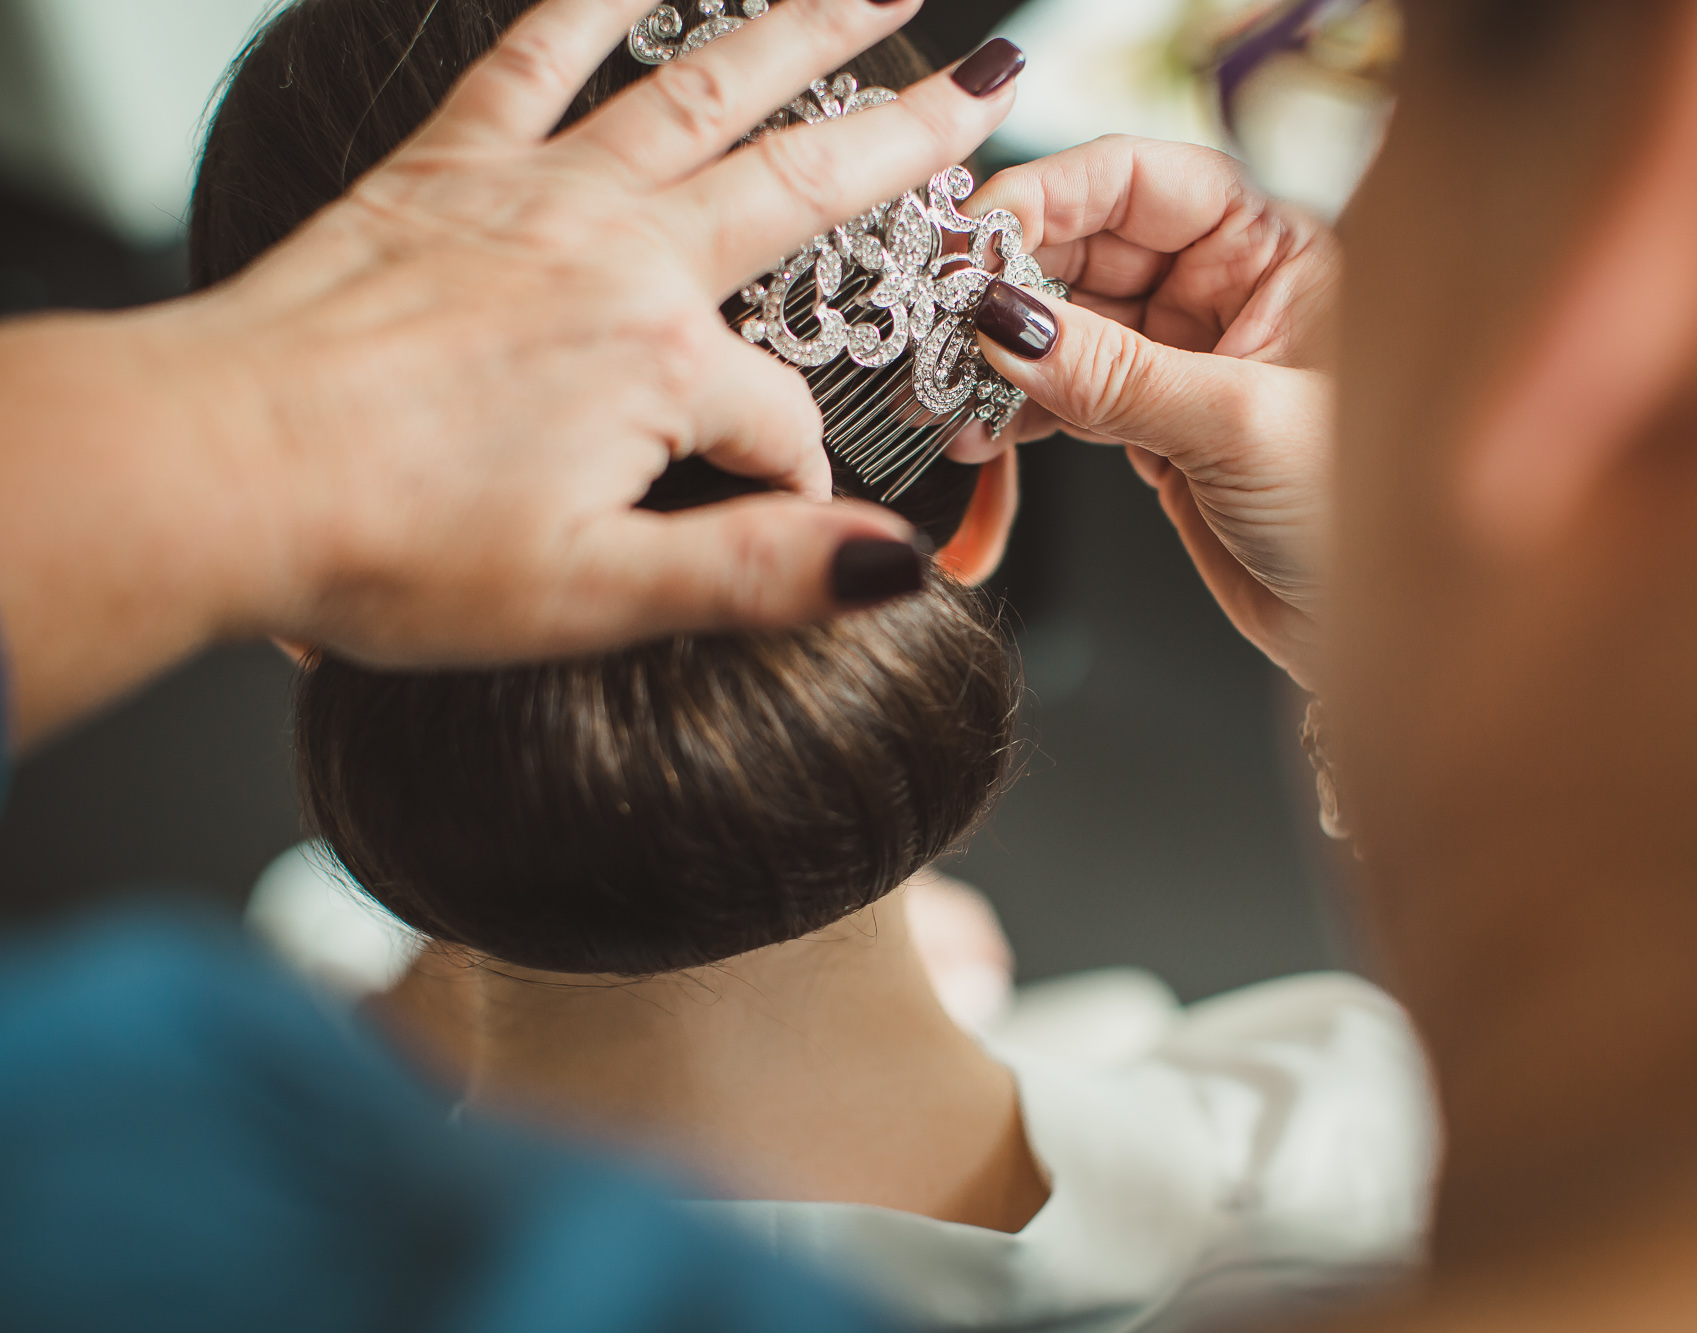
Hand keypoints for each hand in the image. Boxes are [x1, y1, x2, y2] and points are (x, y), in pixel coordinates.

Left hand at [0, 0, 1020, 745]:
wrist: (216, 466)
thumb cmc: (384, 543)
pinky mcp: (451, 171)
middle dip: (906, 135)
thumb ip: (759, 573)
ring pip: (698, 92)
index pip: (785, 420)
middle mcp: (617, 255)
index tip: (781, 529)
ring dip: (797, 34)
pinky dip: (591, 8)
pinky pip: (534, 57)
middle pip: (799, 183)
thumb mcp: (595, 595)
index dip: (800, 483)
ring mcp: (536, 197)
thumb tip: (894, 563)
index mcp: (661, 363)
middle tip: (986, 79)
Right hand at [949, 137, 1336, 682]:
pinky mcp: (1153, 424)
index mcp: (1273, 247)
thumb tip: (1005, 322)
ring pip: (1063, 324)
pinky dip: (1013, 409)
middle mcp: (1225, 288)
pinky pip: (1064, 393)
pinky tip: (975, 429)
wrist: (1373, 634)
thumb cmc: (1367, 512)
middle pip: (1086, 245)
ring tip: (945, 390)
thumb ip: (1113, 373)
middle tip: (939, 319)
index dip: (1049, 195)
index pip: (1139, 179)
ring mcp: (1184, 357)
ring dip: (997, 354)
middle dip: (1006, 282)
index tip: (975, 239)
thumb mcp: (1237, 425)